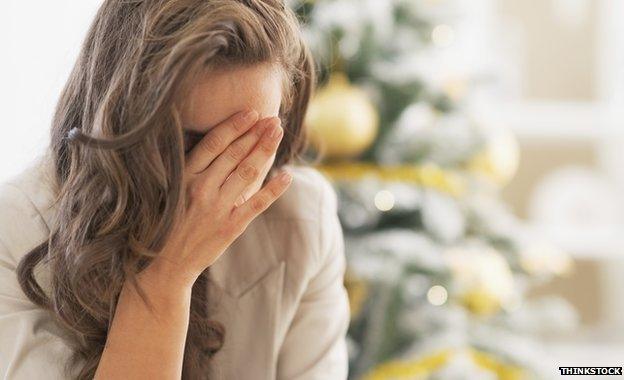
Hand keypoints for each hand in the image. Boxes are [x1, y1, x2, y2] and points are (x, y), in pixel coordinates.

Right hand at [147, 109, 290, 288]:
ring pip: (247, 172)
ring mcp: (217, 208)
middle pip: (235, 154)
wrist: (164, 265)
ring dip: (265, 150)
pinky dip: (274, 188)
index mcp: (184, 177)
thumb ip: (192, 170)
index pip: (214, 143)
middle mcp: (201, 189)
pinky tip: (287, 175)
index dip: (235, 125)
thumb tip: (218, 145)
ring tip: (279, 133)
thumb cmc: (167, 223)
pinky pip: (257, 203)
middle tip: (273, 118)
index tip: (251, 111)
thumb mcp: (171, 191)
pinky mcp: (230, 227)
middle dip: (256, 133)